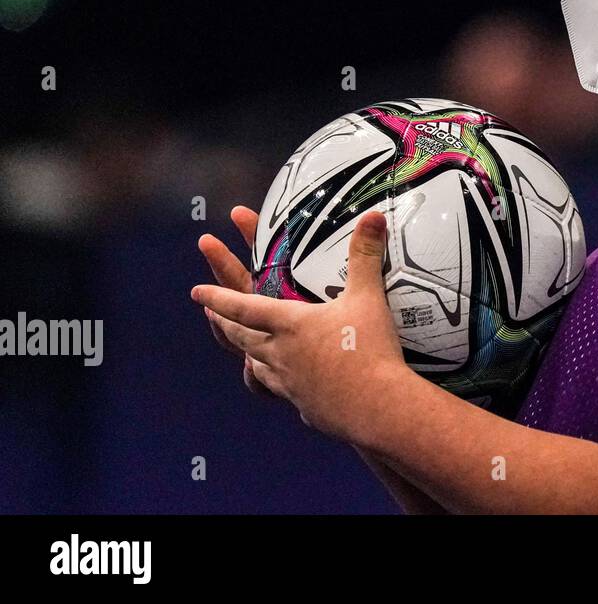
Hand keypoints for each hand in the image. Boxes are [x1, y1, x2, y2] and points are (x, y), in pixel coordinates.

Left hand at [192, 211, 406, 439]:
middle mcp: (280, 353)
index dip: (218, 297)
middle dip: (224, 324)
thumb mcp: (368, 298)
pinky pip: (283, 392)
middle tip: (211, 315)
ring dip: (246, 354)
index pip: (243, 306)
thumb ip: (365, 257)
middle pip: (242, 337)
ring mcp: (289, 384)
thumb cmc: (368, 349)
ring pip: (256, 366)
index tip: (195, 291)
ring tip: (245, 350)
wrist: (377, 406)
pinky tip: (289, 385)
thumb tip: (372, 216)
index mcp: (289, 324)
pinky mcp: (304, 406)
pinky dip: (278, 383)